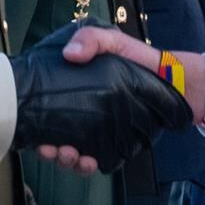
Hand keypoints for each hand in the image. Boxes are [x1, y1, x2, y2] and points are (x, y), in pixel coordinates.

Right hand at [11, 21, 189, 173]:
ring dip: (66, 160)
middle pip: (53, 138)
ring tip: (72, 156)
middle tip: (51, 149)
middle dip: (48, 150)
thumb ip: (91, 39)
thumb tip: (69, 54)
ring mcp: (95, 132)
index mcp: (73, 91)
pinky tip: (89, 161)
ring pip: (71, 154)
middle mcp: (80, 114)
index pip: (46, 111)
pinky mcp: (112, 145)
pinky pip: (95, 161)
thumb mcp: (112, 41)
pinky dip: (87, 165)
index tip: (34, 129)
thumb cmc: (136, 58)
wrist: (169, 80)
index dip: (35, 121)